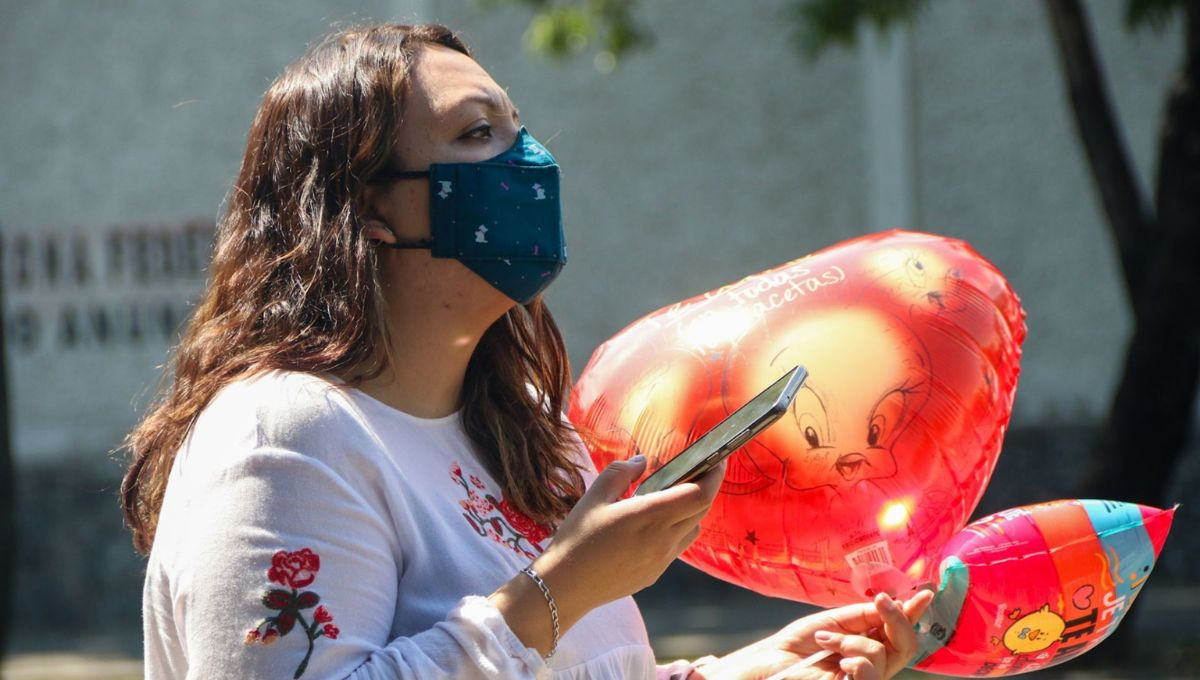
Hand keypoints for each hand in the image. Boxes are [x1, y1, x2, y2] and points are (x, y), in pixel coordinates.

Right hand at [490, 455, 725, 654]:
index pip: (700, 495)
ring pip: (691, 530)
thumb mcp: (594, 497)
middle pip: (701, 510)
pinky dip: (677, 530)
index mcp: (650, 516)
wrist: (565, 586)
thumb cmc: (576, 538)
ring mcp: (661, 560)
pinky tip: (656, 524)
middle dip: (706, 488)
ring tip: (676, 497)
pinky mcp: (655, 574)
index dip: (714, 476)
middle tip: (699, 471)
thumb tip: (642, 461)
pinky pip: (677, 547)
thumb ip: (621, 473)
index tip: (717, 460)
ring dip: (692, 511)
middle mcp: (663, 539)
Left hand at [693, 590, 933, 679]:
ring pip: (881, 654)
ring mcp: (864, 677)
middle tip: (882, 602)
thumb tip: (893, 602)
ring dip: (851, 641)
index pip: (898, 630)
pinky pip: (871, 675)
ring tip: (825, 640)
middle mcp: (872, 662)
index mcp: (868, 642)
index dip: (913, 613)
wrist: (770, 662)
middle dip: (897, 618)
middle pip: (905, 645)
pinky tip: (840, 661)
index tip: (925, 593)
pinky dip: (856, 660)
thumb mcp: (834, 620)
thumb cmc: (798, 643)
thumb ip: (864, 615)